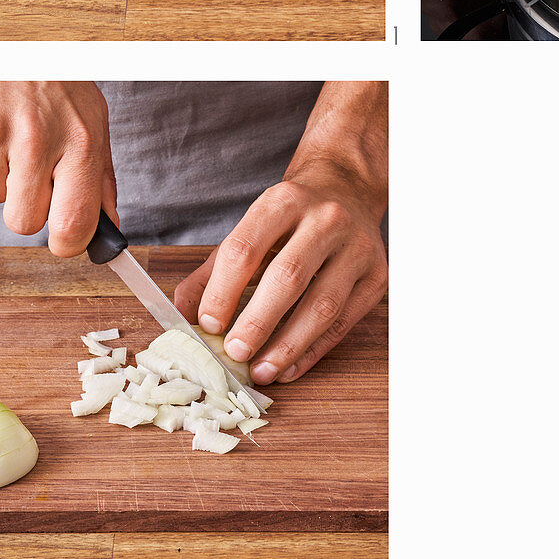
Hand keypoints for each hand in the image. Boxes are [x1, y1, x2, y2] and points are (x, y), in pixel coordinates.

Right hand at [0, 81, 115, 255]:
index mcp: (79, 141)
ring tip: (14, 136)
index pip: (74, 222)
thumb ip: (100, 176)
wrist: (10, 30)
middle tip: (36, 176)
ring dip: (2, 176)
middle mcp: (37, 139)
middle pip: (23, 223)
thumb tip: (108, 225)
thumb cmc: (56, 77)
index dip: (69, 244)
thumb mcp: (93, 119)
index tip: (68, 242)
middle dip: (28, 209)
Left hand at [174, 82, 387, 384]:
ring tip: (260, 369)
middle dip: (257, 321)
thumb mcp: (249, 227)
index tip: (207, 323)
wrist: (346, 189)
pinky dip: (314, 350)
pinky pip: (344, 322)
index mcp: (284, 201)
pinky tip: (290, 366)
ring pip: (323, 305)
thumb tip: (181, 316)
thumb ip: (213, 271)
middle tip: (234, 352)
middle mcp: (326, 219)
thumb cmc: (292, 216)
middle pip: (288, 277)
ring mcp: (358, 247)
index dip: (223, 291)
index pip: (246, 248)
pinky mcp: (377, 275)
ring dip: (288, 345)